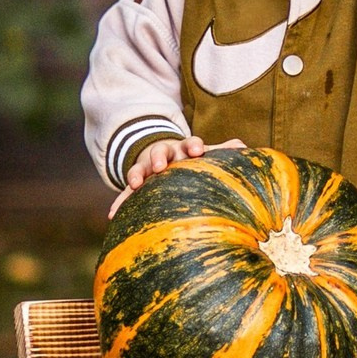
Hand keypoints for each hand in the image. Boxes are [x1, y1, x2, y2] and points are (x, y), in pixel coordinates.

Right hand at [107, 135, 242, 217]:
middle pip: (161, 151)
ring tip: (136, 183)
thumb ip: (222, 151)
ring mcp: (147, 167)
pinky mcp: (136, 182)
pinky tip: (113, 215)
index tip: (198, 150)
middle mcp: (164, 155)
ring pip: (140, 168)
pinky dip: (120, 202)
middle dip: (160, 157)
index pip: (190, 143)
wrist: (164, 156)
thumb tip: (243, 145)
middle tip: (160, 165)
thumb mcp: (205, 154)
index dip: (193, 145)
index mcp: (184, 148)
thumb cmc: (191, 159)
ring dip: (137, 174)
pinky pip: (125, 192)